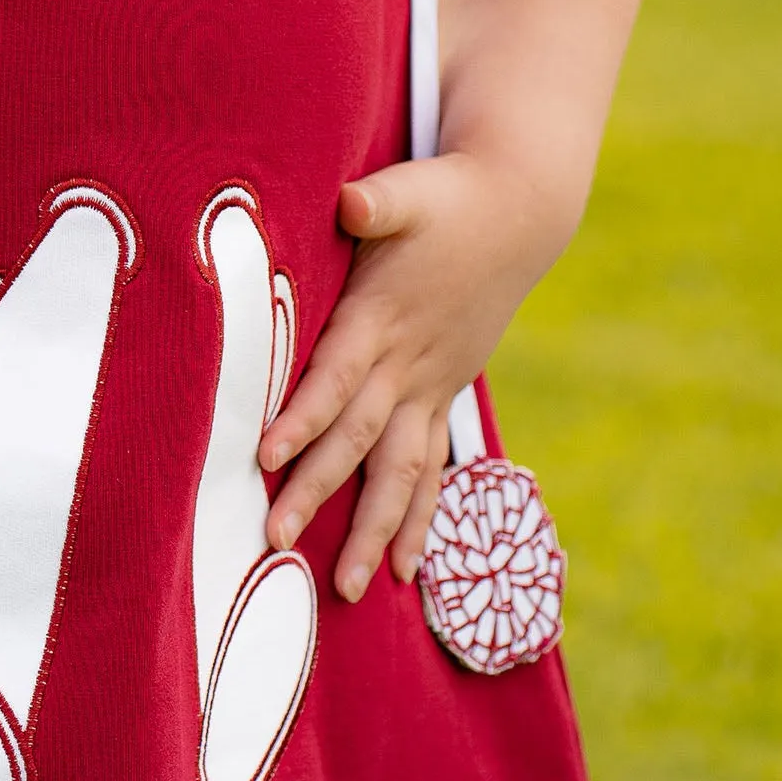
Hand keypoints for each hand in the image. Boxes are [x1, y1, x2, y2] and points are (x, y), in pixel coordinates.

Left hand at [258, 150, 570, 604]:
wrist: (517, 212)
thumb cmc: (448, 197)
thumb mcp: (409, 191)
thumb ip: (376, 203)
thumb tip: (349, 201)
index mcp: (383, 318)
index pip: (336, 378)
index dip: (302, 416)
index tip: (264, 456)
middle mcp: (408, 364)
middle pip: (358, 440)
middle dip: (317, 492)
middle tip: (273, 539)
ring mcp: (431, 385)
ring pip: (402, 471)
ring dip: (375, 530)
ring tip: (352, 588)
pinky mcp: (444, 392)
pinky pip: (433, 467)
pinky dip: (419, 517)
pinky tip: (405, 566)